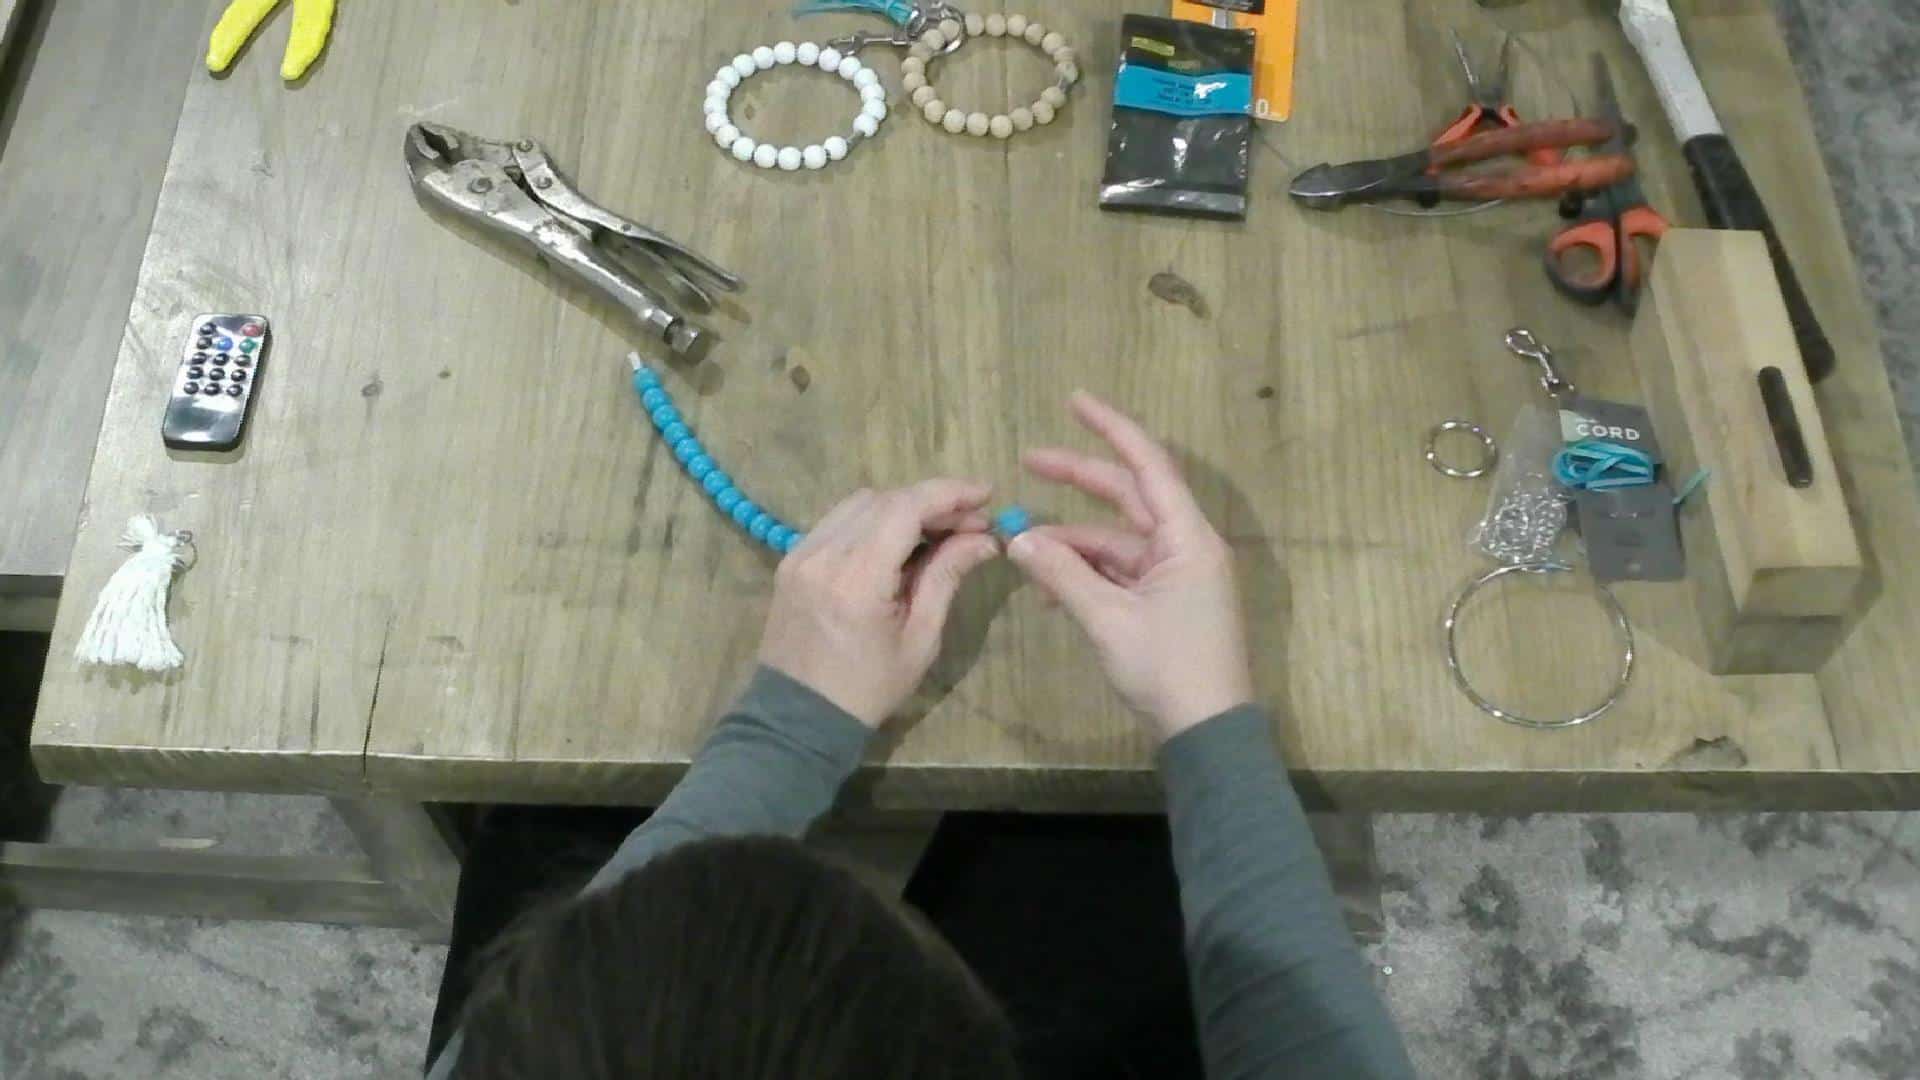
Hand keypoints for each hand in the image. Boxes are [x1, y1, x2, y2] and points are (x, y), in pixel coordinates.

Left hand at [759, 480, 1000, 727]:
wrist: (798, 717)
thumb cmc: (868, 688)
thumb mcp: (919, 639)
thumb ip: (946, 578)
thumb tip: (984, 540)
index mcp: (857, 578)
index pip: (906, 508)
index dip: (949, 494)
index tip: (986, 495)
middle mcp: (823, 554)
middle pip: (885, 499)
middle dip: (932, 502)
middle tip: (970, 524)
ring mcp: (800, 553)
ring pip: (859, 504)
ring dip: (902, 508)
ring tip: (937, 533)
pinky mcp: (791, 560)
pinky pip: (837, 521)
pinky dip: (873, 521)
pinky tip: (897, 543)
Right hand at [1007, 392, 1253, 742]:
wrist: (1207, 731)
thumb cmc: (1168, 668)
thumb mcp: (1108, 619)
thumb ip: (1062, 573)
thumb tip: (1019, 539)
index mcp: (1187, 537)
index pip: (1147, 464)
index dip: (1111, 428)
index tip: (1075, 399)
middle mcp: (1186, 545)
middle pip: (1129, 495)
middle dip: (1079, 477)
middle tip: (1028, 459)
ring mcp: (1178, 574)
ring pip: (1118, 538)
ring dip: (1073, 539)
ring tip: (1023, 545)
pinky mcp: (1167, 601)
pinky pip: (1121, 570)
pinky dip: (1086, 571)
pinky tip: (1048, 586)